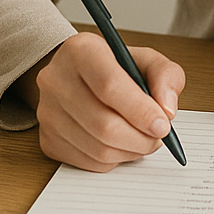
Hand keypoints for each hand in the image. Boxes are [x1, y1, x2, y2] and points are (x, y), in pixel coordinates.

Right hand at [21, 32, 185, 171]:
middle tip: (159, 137)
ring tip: (143, 139)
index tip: (163, 125)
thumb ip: (166, 76)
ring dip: (130, 151)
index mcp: (81, 50)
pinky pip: (88, 162)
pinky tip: (122, 144)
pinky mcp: (47, 139)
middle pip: (103, 123)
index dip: (140, 110)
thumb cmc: (116, 68)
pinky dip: (114, 160)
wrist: (79, 77)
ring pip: (98, 148)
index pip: (109, 85)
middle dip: (140, 138)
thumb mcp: (147, 59)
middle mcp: (56, 79)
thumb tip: (166, 110)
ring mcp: (47, 112)